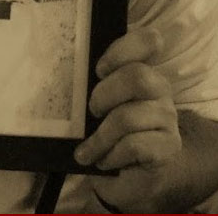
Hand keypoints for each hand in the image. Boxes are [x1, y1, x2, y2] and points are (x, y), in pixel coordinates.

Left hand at [74, 28, 181, 211]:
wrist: (129, 176)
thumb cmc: (105, 134)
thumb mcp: (93, 107)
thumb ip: (85, 87)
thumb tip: (50, 75)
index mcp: (140, 71)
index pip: (148, 42)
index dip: (124, 49)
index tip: (99, 70)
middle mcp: (159, 89)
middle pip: (138, 77)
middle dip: (104, 95)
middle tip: (91, 112)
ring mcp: (167, 117)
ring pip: (130, 116)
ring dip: (100, 137)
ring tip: (88, 150)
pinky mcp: (168, 146)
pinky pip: (134, 145)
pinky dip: (111, 155)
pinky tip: (104, 161)